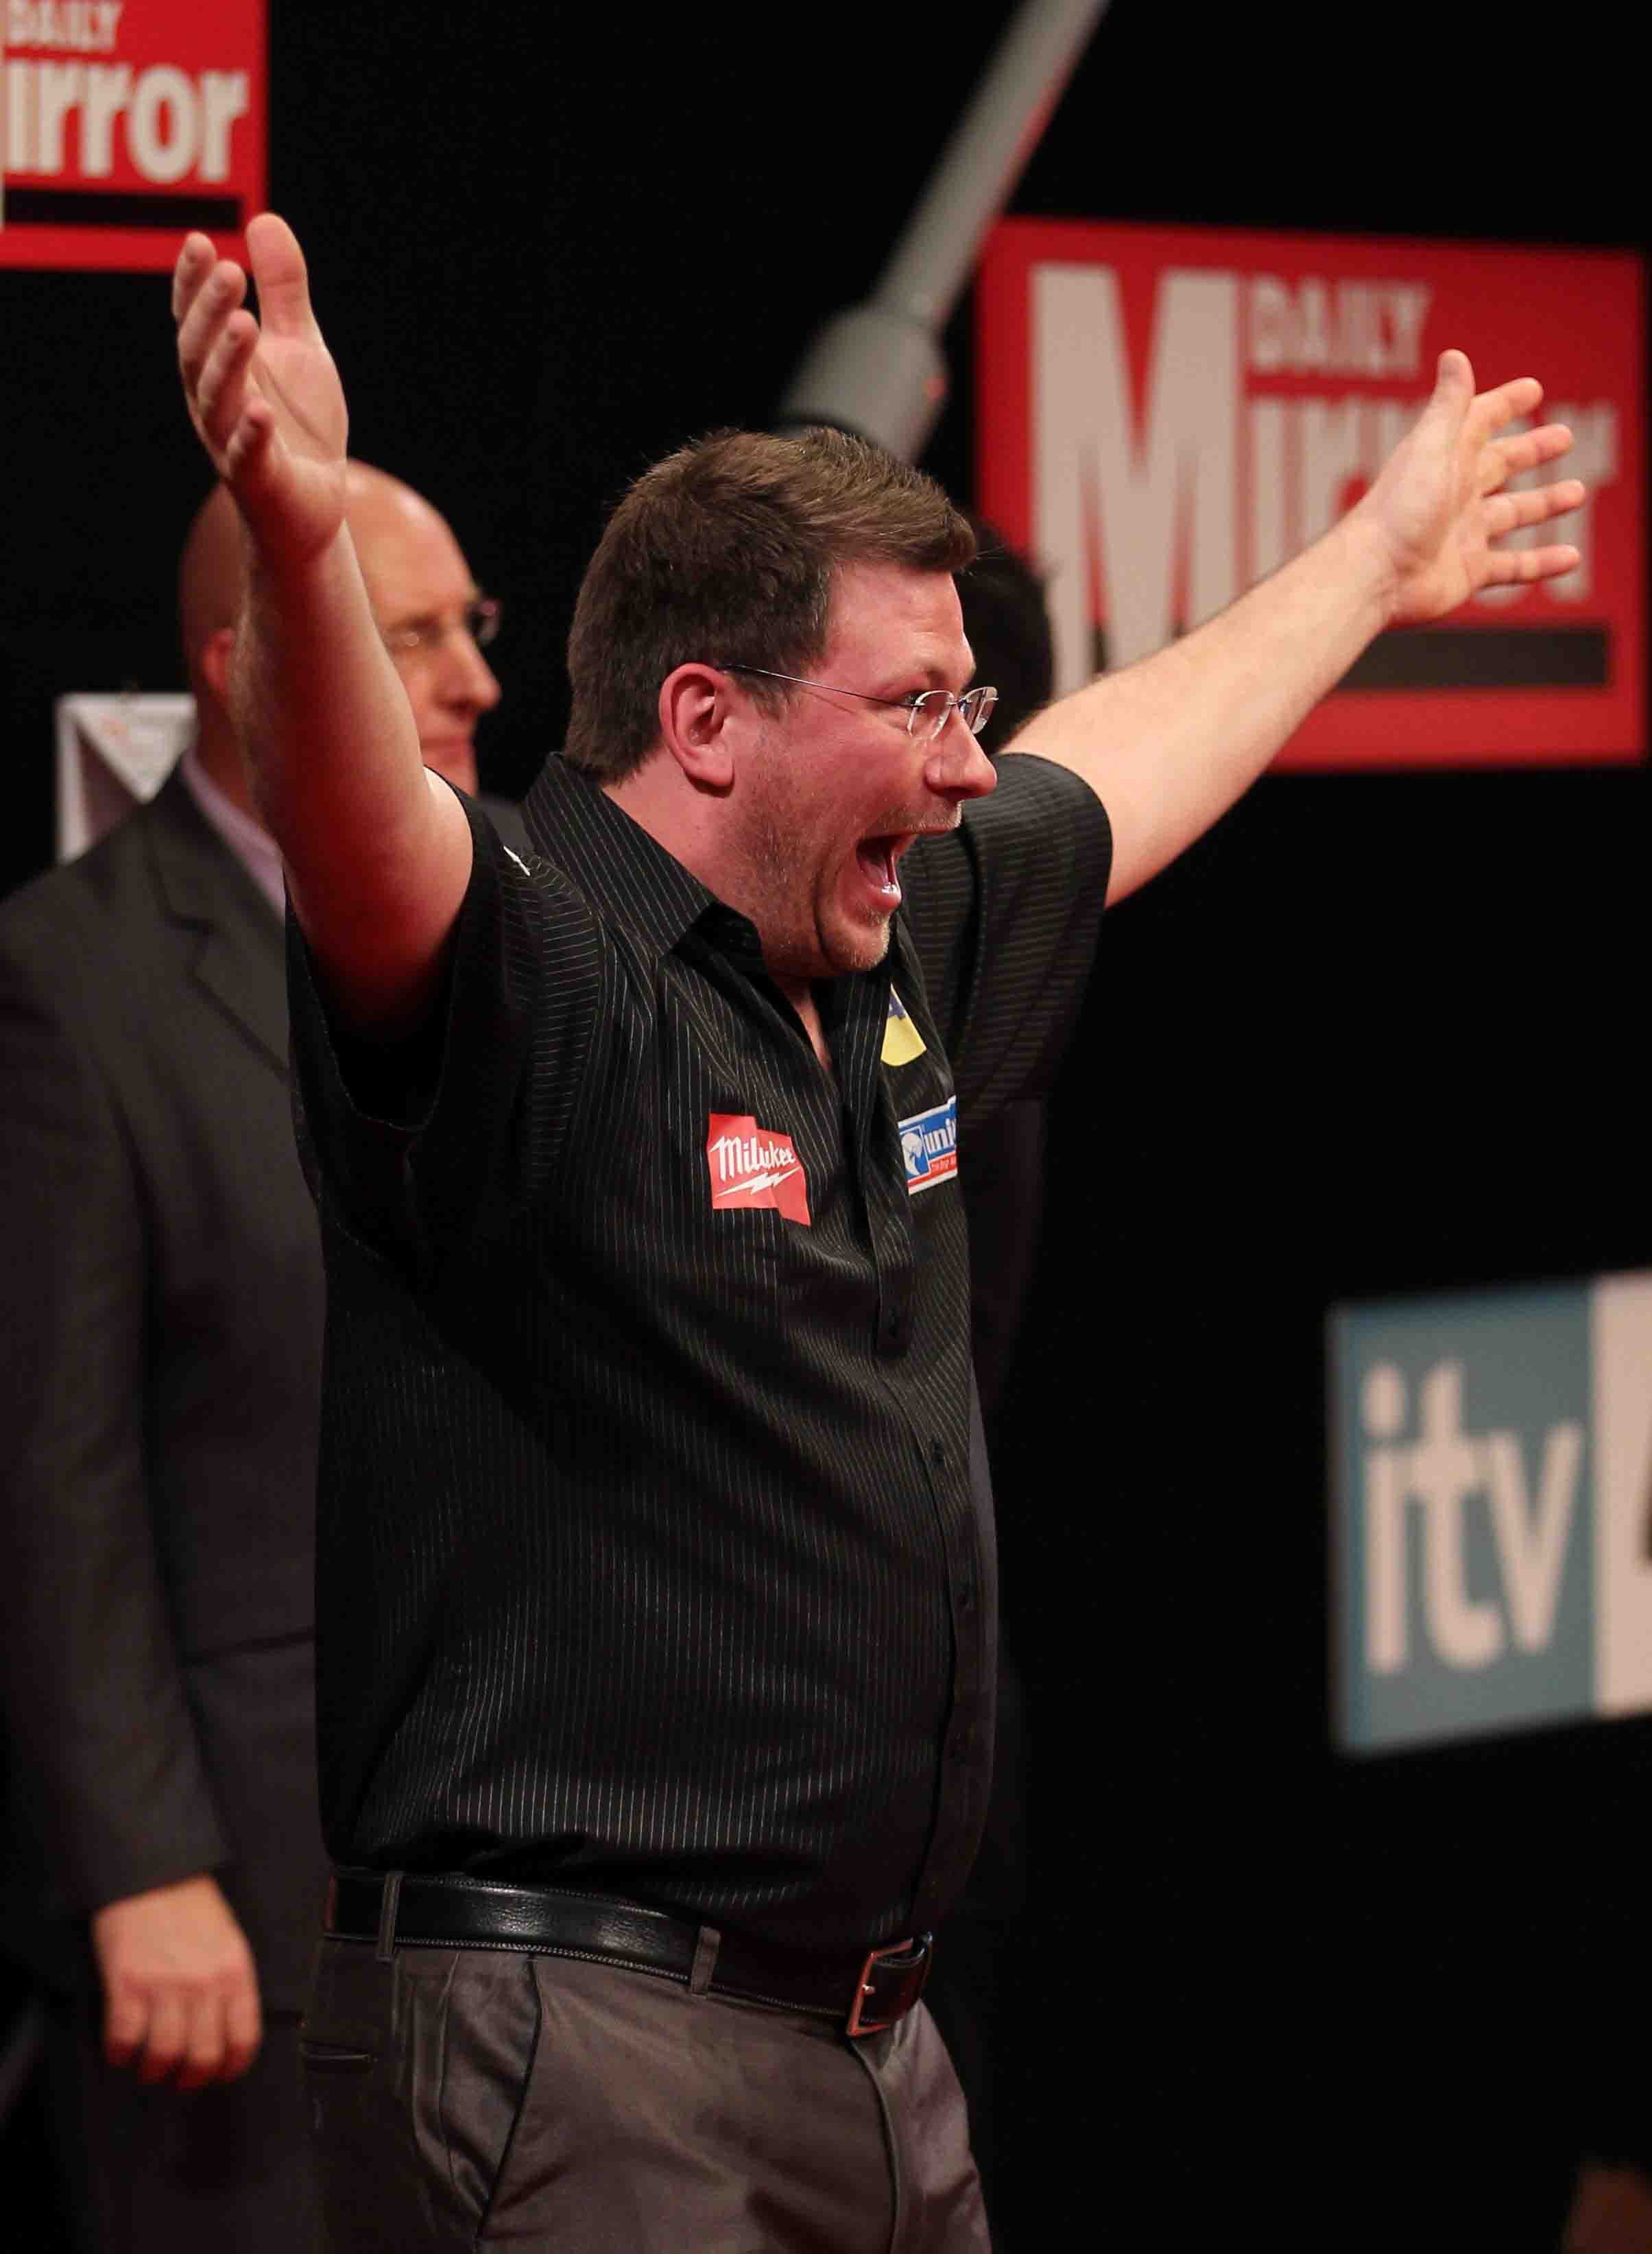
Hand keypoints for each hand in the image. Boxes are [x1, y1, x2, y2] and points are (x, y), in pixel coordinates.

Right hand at [91, 1873, 261, 2088]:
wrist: (153, 1875)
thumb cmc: (190, 1906)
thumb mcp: (228, 1941)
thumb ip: (230, 1984)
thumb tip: (226, 2029)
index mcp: (234, 1973)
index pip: (244, 2039)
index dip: (231, 2067)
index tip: (220, 2074)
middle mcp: (204, 1984)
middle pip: (203, 2057)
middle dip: (191, 2079)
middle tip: (179, 2078)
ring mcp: (165, 1986)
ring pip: (164, 2056)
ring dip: (154, 2070)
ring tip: (149, 2065)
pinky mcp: (128, 1985)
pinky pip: (125, 2039)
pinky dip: (121, 2053)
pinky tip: (122, 2049)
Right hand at [173, 212, 348, 569]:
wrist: (311, 504)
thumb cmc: (298, 424)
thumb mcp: (298, 345)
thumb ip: (283, 290)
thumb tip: (264, 219)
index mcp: (217, 365)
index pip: (194, 317)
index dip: (192, 283)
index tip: (199, 241)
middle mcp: (212, 399)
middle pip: (198, 351)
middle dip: (210, 311)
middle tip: (230, 273)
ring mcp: (229, 440)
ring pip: (217, 399)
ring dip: (228, 361)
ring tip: (245, 324)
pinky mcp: (258, 479)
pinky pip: (247, 456)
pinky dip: (252, 434)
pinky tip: (263, 411)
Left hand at [1353, 349, 1584, 626]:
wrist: (1374, 576)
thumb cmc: (1399, 509)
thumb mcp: (1430, 447)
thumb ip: (1449, 405)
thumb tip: (1454, 355)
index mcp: (1445, 458)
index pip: (1480, 421)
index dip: (1505, 403)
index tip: (1533, 389)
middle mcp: (1455, 494)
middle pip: (1500, 465)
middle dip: (1532, 450)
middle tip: (1565, 437)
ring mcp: (1463, 534)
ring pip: (1513, 514)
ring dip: (1545, 504)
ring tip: (1578, 493)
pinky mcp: (1468, 571)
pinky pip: (1515, 566)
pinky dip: (1543, 562)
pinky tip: (1572, 559)